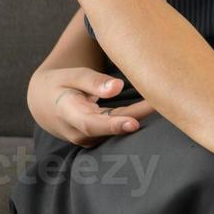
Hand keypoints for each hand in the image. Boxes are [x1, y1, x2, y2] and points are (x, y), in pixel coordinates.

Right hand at [28, 67, 154, 146]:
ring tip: (168, 102)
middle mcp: (78, 131)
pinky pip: (120, 128)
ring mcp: (89, 137)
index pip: (91, 123)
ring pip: (119, 129)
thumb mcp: (71, 76)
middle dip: (137, 118)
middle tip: (165, 105)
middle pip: (111, 127)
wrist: (45, 103)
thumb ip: (93, 82)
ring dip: (141, 118)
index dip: (113, 125)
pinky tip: (160, 108)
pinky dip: (137, 119)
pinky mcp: (100, 136)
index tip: (133, 123)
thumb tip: (117, 87)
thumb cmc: (61, 84)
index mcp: (67, 113)